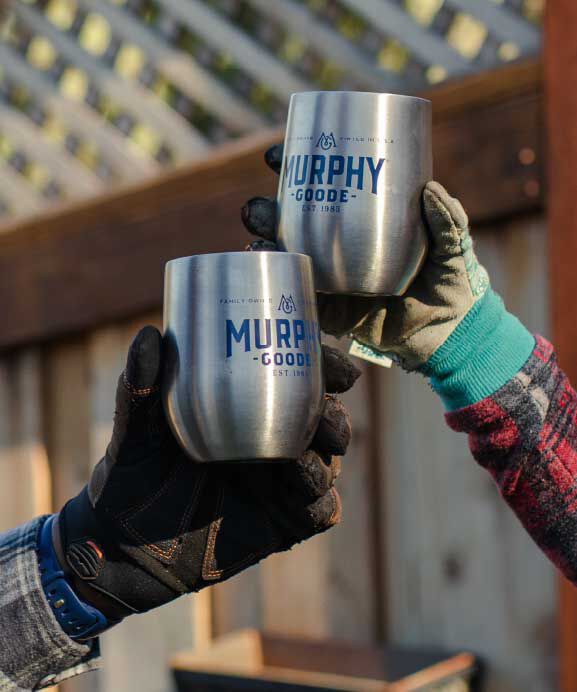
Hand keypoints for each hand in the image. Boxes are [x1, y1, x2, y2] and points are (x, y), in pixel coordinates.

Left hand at [54, 326, 359, 620]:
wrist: (124, 547)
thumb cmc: (132, 476)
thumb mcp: (137, 426)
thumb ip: (141, 384)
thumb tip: (149, 334)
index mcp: (248, 411)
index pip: (300, 381)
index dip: (327, 369)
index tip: (339, 368)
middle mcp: (270, 444)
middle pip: (324, 421)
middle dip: (335, 416)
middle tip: (326, 414)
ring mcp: (279, 485)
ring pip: (328, 463)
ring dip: (330, 454)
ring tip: (309, 450)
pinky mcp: (282, 524)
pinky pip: (319, 512)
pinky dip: (322, 500)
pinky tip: (308, 489)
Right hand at [243, 144, 489, 370]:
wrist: (451, 335)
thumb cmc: (453, 283)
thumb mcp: (454, 246)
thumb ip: (447, 219)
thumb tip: (431, 190)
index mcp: (368, 222)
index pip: (329, 187)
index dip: (299, 169)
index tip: (277, 155)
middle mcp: (345, 246)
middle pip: (297, 220)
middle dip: (269, 208)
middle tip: (259, 206)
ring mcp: (337, 277)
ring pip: (292, 254)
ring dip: (267, 241)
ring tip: (256, 234)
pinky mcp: (335, 309)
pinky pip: (303, 293)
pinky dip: (282, 280)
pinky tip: (266, 267)